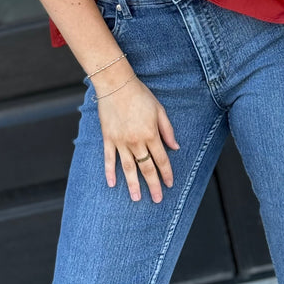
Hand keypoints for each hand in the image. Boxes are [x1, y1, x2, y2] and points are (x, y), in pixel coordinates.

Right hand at [96, 78, 178, 202]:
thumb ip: (167, 130)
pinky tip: (113, 184)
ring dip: (133, 184)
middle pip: (146, 167)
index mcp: (151, 134)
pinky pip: (109, 159)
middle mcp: (136, 141)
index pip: (161, 159)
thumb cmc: (140, 94)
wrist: (116, 84)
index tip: (170, 184)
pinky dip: (110, 172)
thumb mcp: (159, 110)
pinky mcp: (108, 138)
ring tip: (136, 198)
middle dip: (153, 185)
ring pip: (128, 168)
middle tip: (157, 199)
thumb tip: (175, 147)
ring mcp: (121, 141)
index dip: (166, 173)